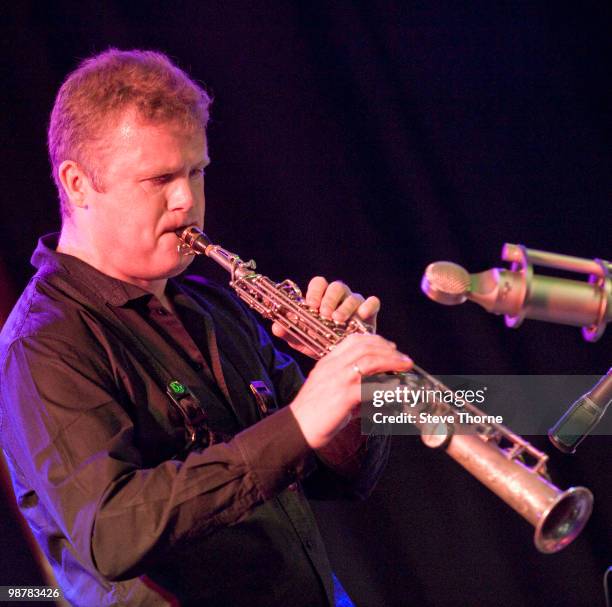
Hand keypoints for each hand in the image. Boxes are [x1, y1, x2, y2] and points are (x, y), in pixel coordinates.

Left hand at [271, 276, 380, 357]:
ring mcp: (356, 304)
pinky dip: (368, 306)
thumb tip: (276, 327)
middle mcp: (340, 298)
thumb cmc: (322, 344)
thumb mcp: (303, 340)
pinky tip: (362, 316)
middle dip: (329, 299)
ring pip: (353, 295)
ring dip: (345, 307)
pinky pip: (373, 302)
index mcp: (323, 298)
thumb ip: (289, 332)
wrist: (343, 359)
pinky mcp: (370, 313)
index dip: (315, 291)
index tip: (311, 305)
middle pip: (337, 286)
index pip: (319, 284)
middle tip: (324, 314)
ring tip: (338, 320)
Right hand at [289, 333, 412, 448]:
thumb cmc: (313, 413)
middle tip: (403, 357)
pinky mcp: (343, 397)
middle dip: (388, 349)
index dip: (375, 340)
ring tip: (406, 366)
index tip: (390, 347)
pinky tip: (399, 389)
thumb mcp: (329, 390)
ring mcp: (337, 380)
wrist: (295, 428)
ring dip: (392, 361)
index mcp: (328, 362)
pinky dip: (388, 386)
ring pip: (369, 361)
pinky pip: (371, 387)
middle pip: (365, 347)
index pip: (353, 340)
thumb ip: (349, 385)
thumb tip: (375, 388)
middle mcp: (332, 366)